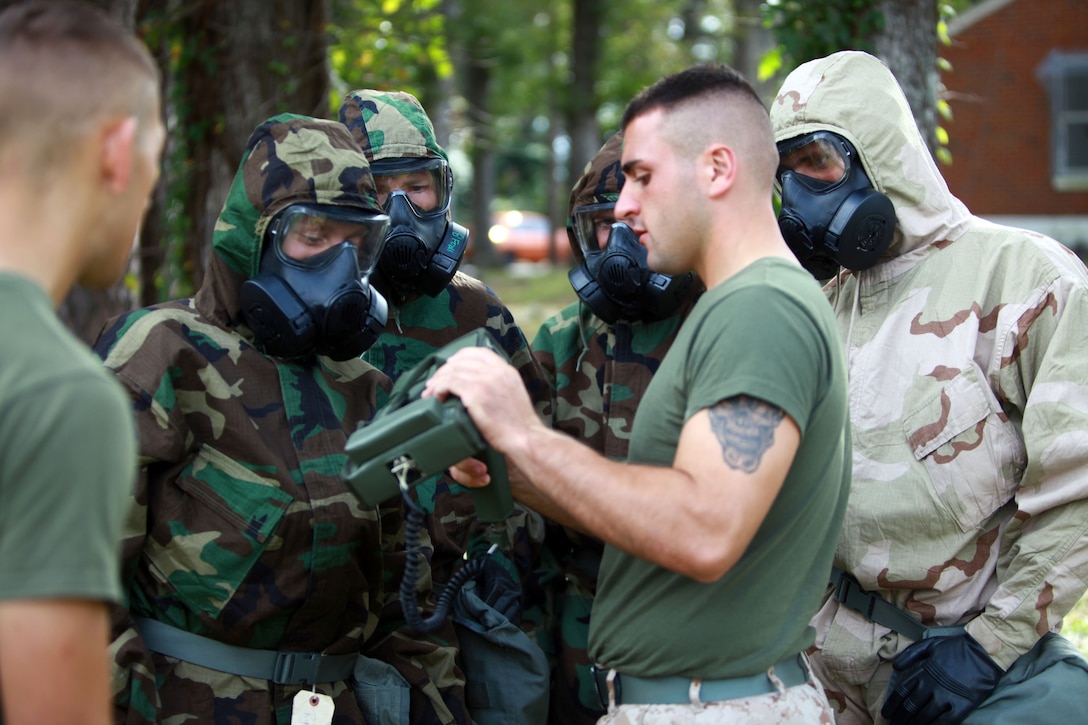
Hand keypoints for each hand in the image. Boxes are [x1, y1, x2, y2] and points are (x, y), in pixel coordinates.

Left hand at [422, 347, 541, 454]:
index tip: (450, 364)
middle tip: (435, 381)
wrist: (524, 437)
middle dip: (444, 369)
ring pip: (452, 371)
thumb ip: (499, 384)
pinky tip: (436, 397)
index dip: (460, 356)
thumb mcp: (513, 394)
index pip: (479, 352)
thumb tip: (481, 385)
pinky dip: (438, 389)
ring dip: (438, 381)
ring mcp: (485, 381)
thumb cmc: (518, 424)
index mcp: (506, 370)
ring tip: (430, 392)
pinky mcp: (475, 393)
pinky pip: (449, 383)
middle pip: (462, 360)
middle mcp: (496, 371)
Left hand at [881, 633, 1002, 724]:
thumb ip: (911, 654)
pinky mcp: (962, 706)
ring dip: (914, 724)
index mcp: (923, 672)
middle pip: (911, 706)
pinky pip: (945, 722)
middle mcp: (932, 686)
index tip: (886, 713)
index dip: (892, 704)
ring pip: (925, 716)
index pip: (902, 691)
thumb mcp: (930, 644)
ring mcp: (947, 696)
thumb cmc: (956, 647)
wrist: (985, 652)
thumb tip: (896, 667)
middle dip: (900, 718)